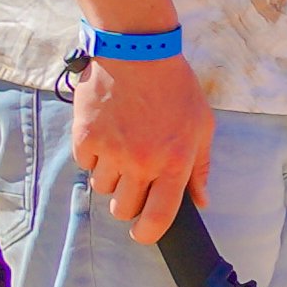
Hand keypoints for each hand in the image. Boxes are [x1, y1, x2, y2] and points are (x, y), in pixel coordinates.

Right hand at [72, 50, 216, 242]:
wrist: (136, 52)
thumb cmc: (174, 87)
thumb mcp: (202, 125)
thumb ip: (200, 167)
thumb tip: (201, 200)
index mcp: (174, 163)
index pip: (158, 218)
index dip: (148, 233)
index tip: (144, 232)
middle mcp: (141, 163)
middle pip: (123, 209)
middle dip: (127, 202)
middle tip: (133, 182)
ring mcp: (111, 151)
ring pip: (101, 188)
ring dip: (110, 176)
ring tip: (122, 148)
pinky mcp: (85, 137)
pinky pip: (84, 164)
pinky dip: (92, 155)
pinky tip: (106, 133)